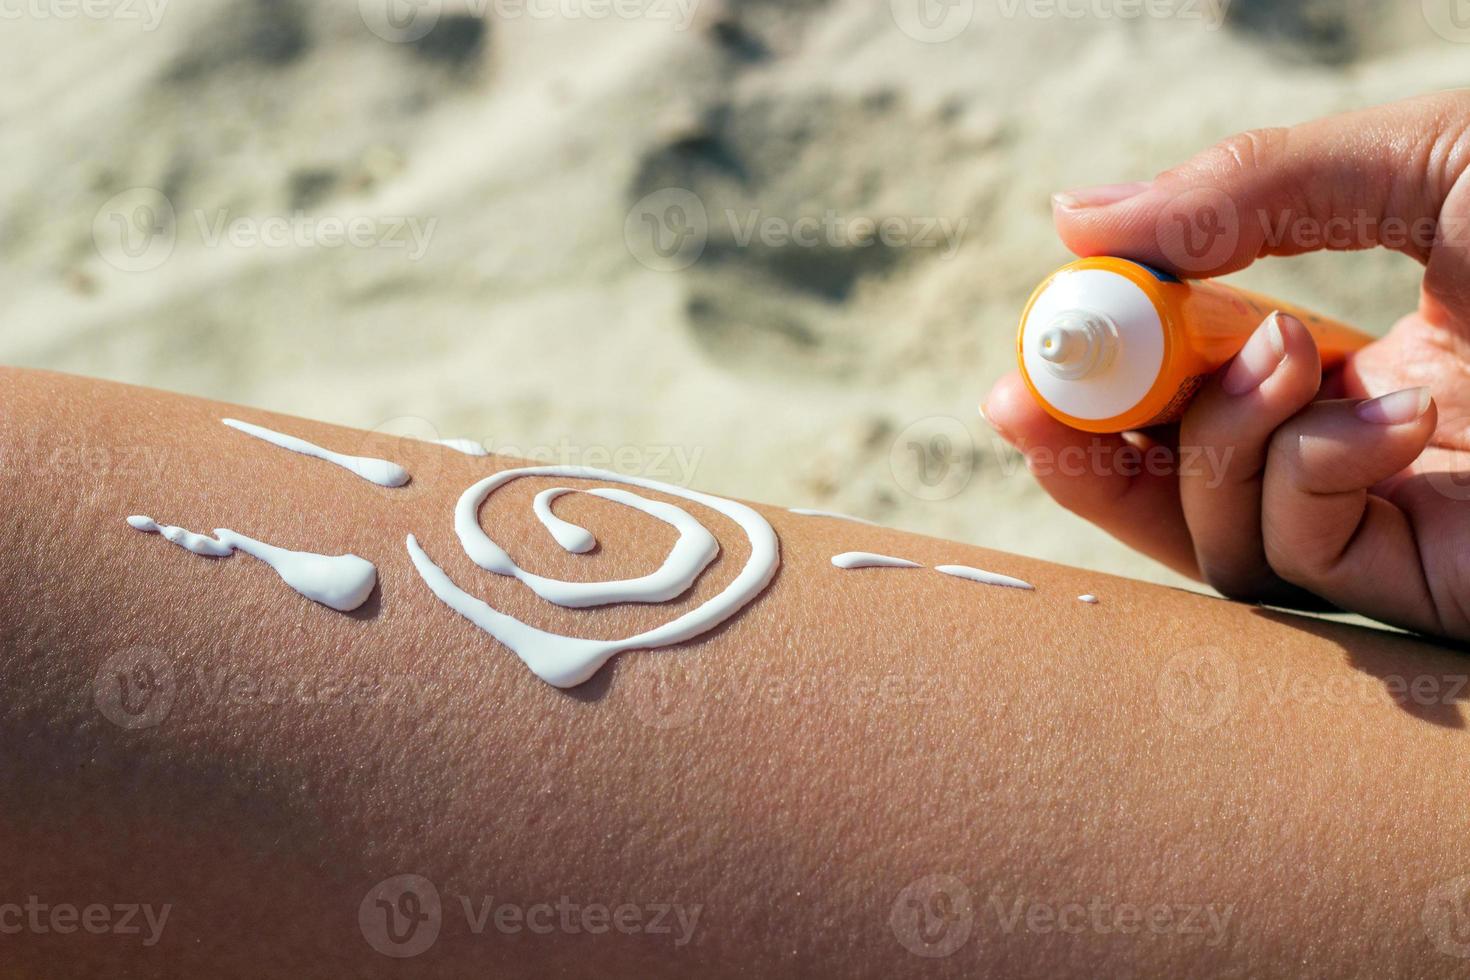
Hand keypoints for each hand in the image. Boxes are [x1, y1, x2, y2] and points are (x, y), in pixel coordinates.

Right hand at [984, 91, 1469, 639]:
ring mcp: (1406, 527)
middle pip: (1181, 476)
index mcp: (1380, 348)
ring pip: (1215, 537)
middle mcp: (1378, 449)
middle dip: (1093, 440)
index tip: (1042, 324)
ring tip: (1278, 354)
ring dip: (1203, 444)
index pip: (1202, 371)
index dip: (1110, 356)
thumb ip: (1243, 189)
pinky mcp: (1435, 595)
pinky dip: (1299, 483)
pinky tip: (1383, 415)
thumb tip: (1071, 214)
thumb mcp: (1415, 162)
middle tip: (1023, 401)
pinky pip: (1292, 565)